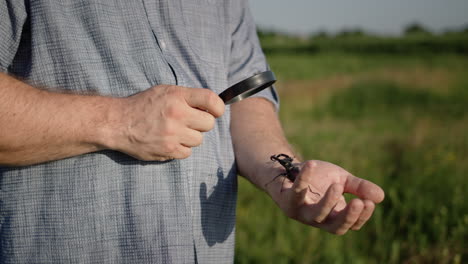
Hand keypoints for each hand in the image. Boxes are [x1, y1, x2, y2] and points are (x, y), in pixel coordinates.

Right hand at [108, 85, 224, 160]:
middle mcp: (177, 114)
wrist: (118, 123)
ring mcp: (173, 134)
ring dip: (190, 137)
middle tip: (190, 122)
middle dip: (202, 123)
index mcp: (177, 96)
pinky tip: (169, 141)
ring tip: (176, 132)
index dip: (218, 107)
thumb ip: (187, 97)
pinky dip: (181, 149)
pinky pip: (187, 153)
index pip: (211, 100)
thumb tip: (212, 108)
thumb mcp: (165, 91)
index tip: (216, 111)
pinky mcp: (168, 150)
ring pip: (199, 140)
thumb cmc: (143, 105)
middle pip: (209, 124)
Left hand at [265, 160, 384, 234]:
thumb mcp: (342, 180)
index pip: (351, 225)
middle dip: (348, 216)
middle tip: (359, 202)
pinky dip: (304, 178)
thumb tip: (380, 196)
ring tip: (337, 185)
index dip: (361, 216)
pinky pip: (296, 192)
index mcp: (333, 217)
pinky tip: (312, 164)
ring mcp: (301, 211)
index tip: (369, 202)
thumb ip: (359, 187)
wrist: (289, 170)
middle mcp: (317, 219)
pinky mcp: (287, 200)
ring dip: (328, 201)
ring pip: (316, 215)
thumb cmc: (318, 179)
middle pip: (335, 227)